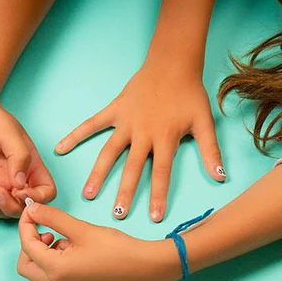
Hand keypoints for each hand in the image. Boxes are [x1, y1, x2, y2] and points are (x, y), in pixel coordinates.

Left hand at [0, 96, 55, 217]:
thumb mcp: (7, 131)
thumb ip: (19, 156)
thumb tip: (20, 183)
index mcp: (30, 165)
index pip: (46, 192)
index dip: (36, 198)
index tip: (18, 190)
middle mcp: (16, 178)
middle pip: (23, 207)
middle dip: (10, 206)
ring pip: (2, 211)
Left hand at [16, 203, 179, 280]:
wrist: (145, 269)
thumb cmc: (117, 248)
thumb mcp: (82, 229)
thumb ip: (53, 218)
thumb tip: (33, 209)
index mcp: (56, 271)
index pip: (27, 246)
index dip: (26, 225)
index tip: (33, 211)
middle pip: (27, 267)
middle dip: (32, 246)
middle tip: (48, 231)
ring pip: (43, 275)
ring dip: (47, 255)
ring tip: (70, 241)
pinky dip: (60, 266)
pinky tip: (79, 254)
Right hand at [55, 62, 224, 221]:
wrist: (173, 63)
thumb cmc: (190, 93)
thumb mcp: (204, 122)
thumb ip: (211, 151)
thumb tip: (221, 177)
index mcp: (165, 138)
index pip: (161, 173)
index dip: (159, 196)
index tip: (155, 217)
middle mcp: (143, 133)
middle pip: (132, 168)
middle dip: (125, 193)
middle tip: (117, 215)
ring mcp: (126, 122)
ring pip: (109, 152)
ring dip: (99, 173)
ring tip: (89, 194)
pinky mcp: (115, 110)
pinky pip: (92, 124)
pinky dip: (76, 134)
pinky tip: (60, 147)